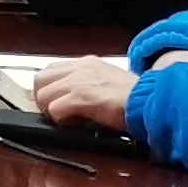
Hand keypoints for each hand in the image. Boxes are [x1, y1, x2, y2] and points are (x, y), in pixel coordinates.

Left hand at [27, 55, 141, 126]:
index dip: (48, 89)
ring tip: (68, 119)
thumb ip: (87, 82)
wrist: (148, 100)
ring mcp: (79, 81)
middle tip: (57, 113)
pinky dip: (61, 120)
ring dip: (51, 111)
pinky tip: (76, 123)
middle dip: (43, 99)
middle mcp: (79, 68)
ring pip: (43, 95)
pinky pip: (55, 110)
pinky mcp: (82, 97)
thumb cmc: (133, 96)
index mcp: (85, 63)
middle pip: (39, 80)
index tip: (56, 103)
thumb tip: (70, 96)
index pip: (50, 70)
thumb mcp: (106, 80)